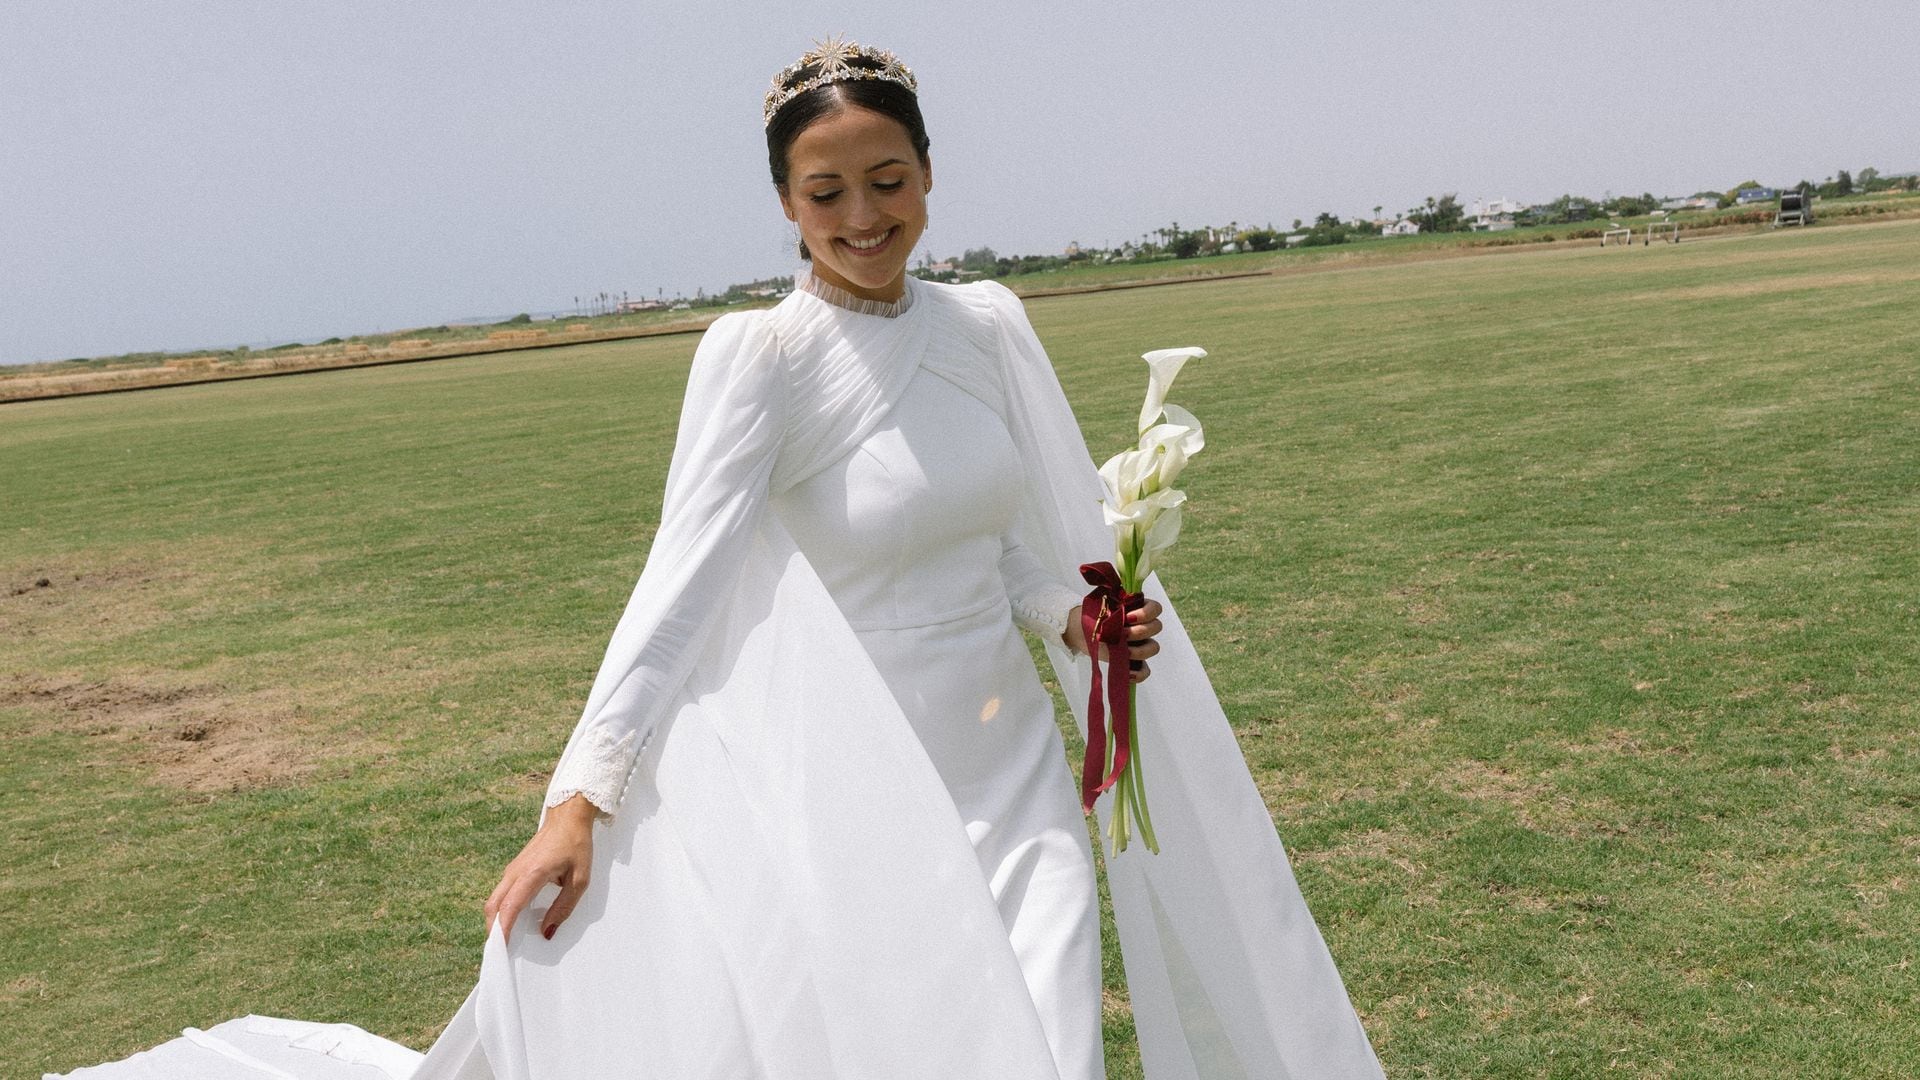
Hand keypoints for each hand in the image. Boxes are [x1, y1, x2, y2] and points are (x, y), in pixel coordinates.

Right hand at [483, 793, 596, 943]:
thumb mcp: (580, 880)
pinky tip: (510, 923)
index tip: (501, 950)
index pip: (510, 907)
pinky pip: (501, 894)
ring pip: (494, 900)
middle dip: (493, 931)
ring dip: (495, 921)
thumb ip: (563, 907)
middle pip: (493, 906)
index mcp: (532, 874)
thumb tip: (547, 931)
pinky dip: (501, 911)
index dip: (503, 931)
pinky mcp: (514, 870)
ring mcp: (512, 870)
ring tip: (503, 942)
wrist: (568, 818)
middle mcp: (515, 872)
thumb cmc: (576, 845)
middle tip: (498, 953)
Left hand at [1062, 597, 1163, 682]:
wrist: (1081, 631)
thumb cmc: (1093, 617)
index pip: (1155, 608)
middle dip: (1140, 631)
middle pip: (1156, 627)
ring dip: (1140, 650)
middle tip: (1122, 634)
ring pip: (1153, 647)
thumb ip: (1112, 611)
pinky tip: (1128, 672)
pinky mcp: (1133, 661)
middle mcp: (1142, 625)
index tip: (1127, 617)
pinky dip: (1139, 673)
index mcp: (1137, 609)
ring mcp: (1139, 644)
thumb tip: (1117, 619)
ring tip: (1124, 652)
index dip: (1146, 613)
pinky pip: (1144, 670)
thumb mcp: (1100, 609)